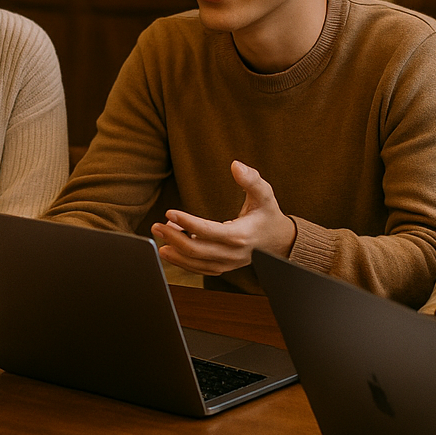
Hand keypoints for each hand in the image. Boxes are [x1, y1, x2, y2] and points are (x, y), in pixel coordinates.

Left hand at [150, 160, 297, 275]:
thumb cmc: (268, 214)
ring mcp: (228, 263)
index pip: (209, 231)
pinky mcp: (223, 267)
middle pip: (197, 250)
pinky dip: (183, 262)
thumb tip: (235, 165)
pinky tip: (170, 250)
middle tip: (156, 225)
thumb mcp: (264, 193)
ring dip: (175, 252)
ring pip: (196, 263)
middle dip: (173, 238)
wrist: (280, 240)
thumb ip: (251, 179)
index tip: (169, 213)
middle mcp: (233, 253)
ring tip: (159, 238)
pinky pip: (200, 269)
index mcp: (241, 235)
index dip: (187, 222)